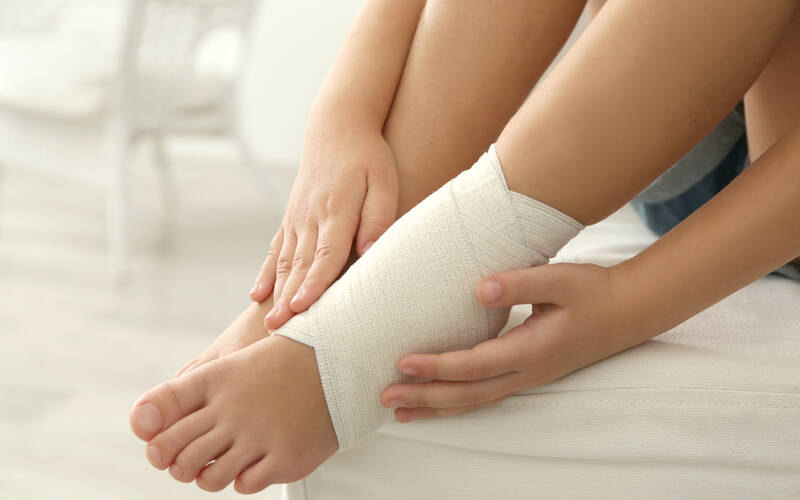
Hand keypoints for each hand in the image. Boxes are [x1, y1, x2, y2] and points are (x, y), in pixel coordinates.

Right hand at [251, 118, 398, 331]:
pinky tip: (257, 295)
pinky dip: (267, 273)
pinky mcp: (291, 216)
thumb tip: (369, 252)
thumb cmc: (368, 156)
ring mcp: (297, 217)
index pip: (326, 255)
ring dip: (277, 294)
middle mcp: (311, 217)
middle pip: (300, 266)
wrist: (337, 126)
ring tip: (268, 324)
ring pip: (285, 262)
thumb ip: (378, 217)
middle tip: (278, 331)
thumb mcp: (383, 181)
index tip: (303, 308)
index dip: (314, 284)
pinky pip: (276, 249)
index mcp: (337, 210)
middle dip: (289, 300)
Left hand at [380, 262, 639, 422]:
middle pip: (468, 394)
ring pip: (475, 401)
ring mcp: (527, 377)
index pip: (474, 364)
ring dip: (436, 407)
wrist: (626, 311)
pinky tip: (437, 402)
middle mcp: (527, 371)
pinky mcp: (527, 374)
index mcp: (532, 349)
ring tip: (400, 413)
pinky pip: (485, 396)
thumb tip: (479, 289)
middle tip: (385, 398)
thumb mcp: (560, 279)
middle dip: (425, 397)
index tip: (402, 362)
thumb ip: (520, 282)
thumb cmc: (592, 291)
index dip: (437, 366)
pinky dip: (456, 403)